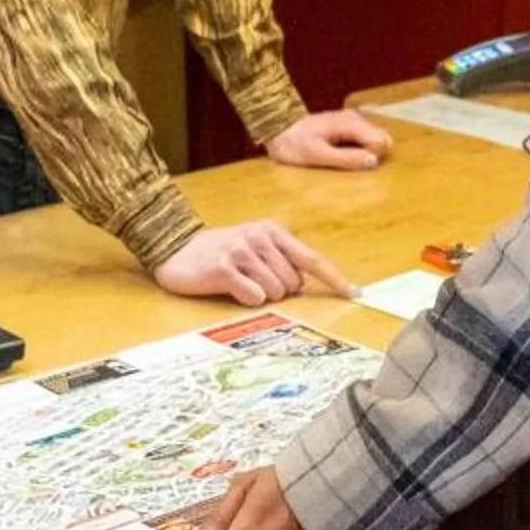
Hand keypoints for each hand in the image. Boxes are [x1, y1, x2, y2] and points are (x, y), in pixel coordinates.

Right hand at [153, 221, 351, 305]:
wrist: (174, 249)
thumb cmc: (219, 253)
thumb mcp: (253, 246)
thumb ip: (280, 259)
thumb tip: (306, 284)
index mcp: (272, 231)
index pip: (311, 259)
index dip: (334, 279)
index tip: (355, 293)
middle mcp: (260, 237)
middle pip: (294, 283)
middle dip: (279, 290)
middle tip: (253, 280)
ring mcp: (242, 251)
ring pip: (276, 293)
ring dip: (260, 295)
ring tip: (239, 281)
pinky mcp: (225, 269)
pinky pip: (254, 297)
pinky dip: (245, 299)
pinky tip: (230, 287)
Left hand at [264, 110, 392, 171]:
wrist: (276, 129)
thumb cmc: (294, 144)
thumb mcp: (318, 155)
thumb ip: (346, 158)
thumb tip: (374, 161)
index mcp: (350, 123)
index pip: (381, 142)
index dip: (370, 158)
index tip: (351, 164)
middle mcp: (355, 119)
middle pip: (381, 140)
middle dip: (370, 156)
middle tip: (345, 163)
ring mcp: (351, 121)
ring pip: (373, 140)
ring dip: (363, 154)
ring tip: (340, 160)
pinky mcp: (346, 127)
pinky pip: (363, 141)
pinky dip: (357, 151)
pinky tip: (339, 156)